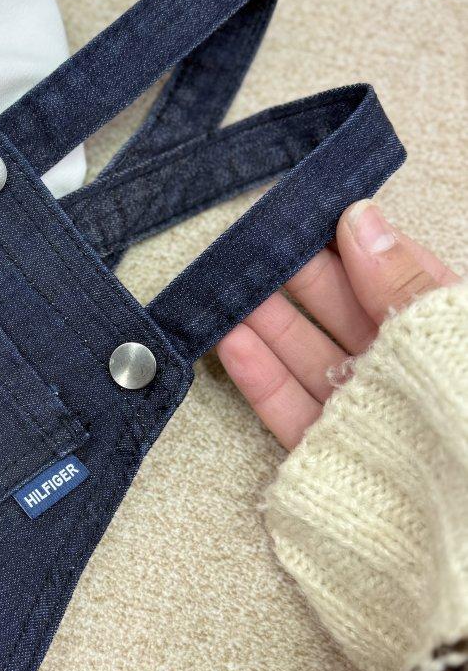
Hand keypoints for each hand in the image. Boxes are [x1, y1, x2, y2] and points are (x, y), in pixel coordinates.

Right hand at [216, 200, 460, 449]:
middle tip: (248, 242)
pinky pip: (294, 412)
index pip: (401, 278)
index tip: (306, 211)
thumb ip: (408, 286)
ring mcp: (373, 418)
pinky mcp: (339, 458)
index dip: (355, 246)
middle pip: (348, 316)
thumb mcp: (455, 344)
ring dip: (268, 322)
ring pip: (313, 359)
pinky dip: (261, 379)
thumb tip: (359, 219)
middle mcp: (412, 377)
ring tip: (224, 286)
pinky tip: (231, 342)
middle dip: (299, 278)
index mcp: (452, 340)